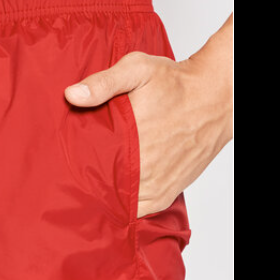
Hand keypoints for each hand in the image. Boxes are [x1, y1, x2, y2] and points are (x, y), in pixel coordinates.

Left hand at [64, 50, 232, 217]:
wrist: (217, 96)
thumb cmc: (177, 82)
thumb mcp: (138, 69)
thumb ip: (103, 83)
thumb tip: (71, 95)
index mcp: (133, 141)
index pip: (91, 169)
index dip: (75, 171)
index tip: (63, 169)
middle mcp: (146, 168)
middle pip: (105, 189)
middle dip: (88, 185)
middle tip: (73, 179)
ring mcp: (159, 184)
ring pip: (123, 203)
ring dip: (108, 198)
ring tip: (92, 188)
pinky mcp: (169, 191)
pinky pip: (142, 209)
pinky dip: (128, 206)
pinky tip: (115, 196)